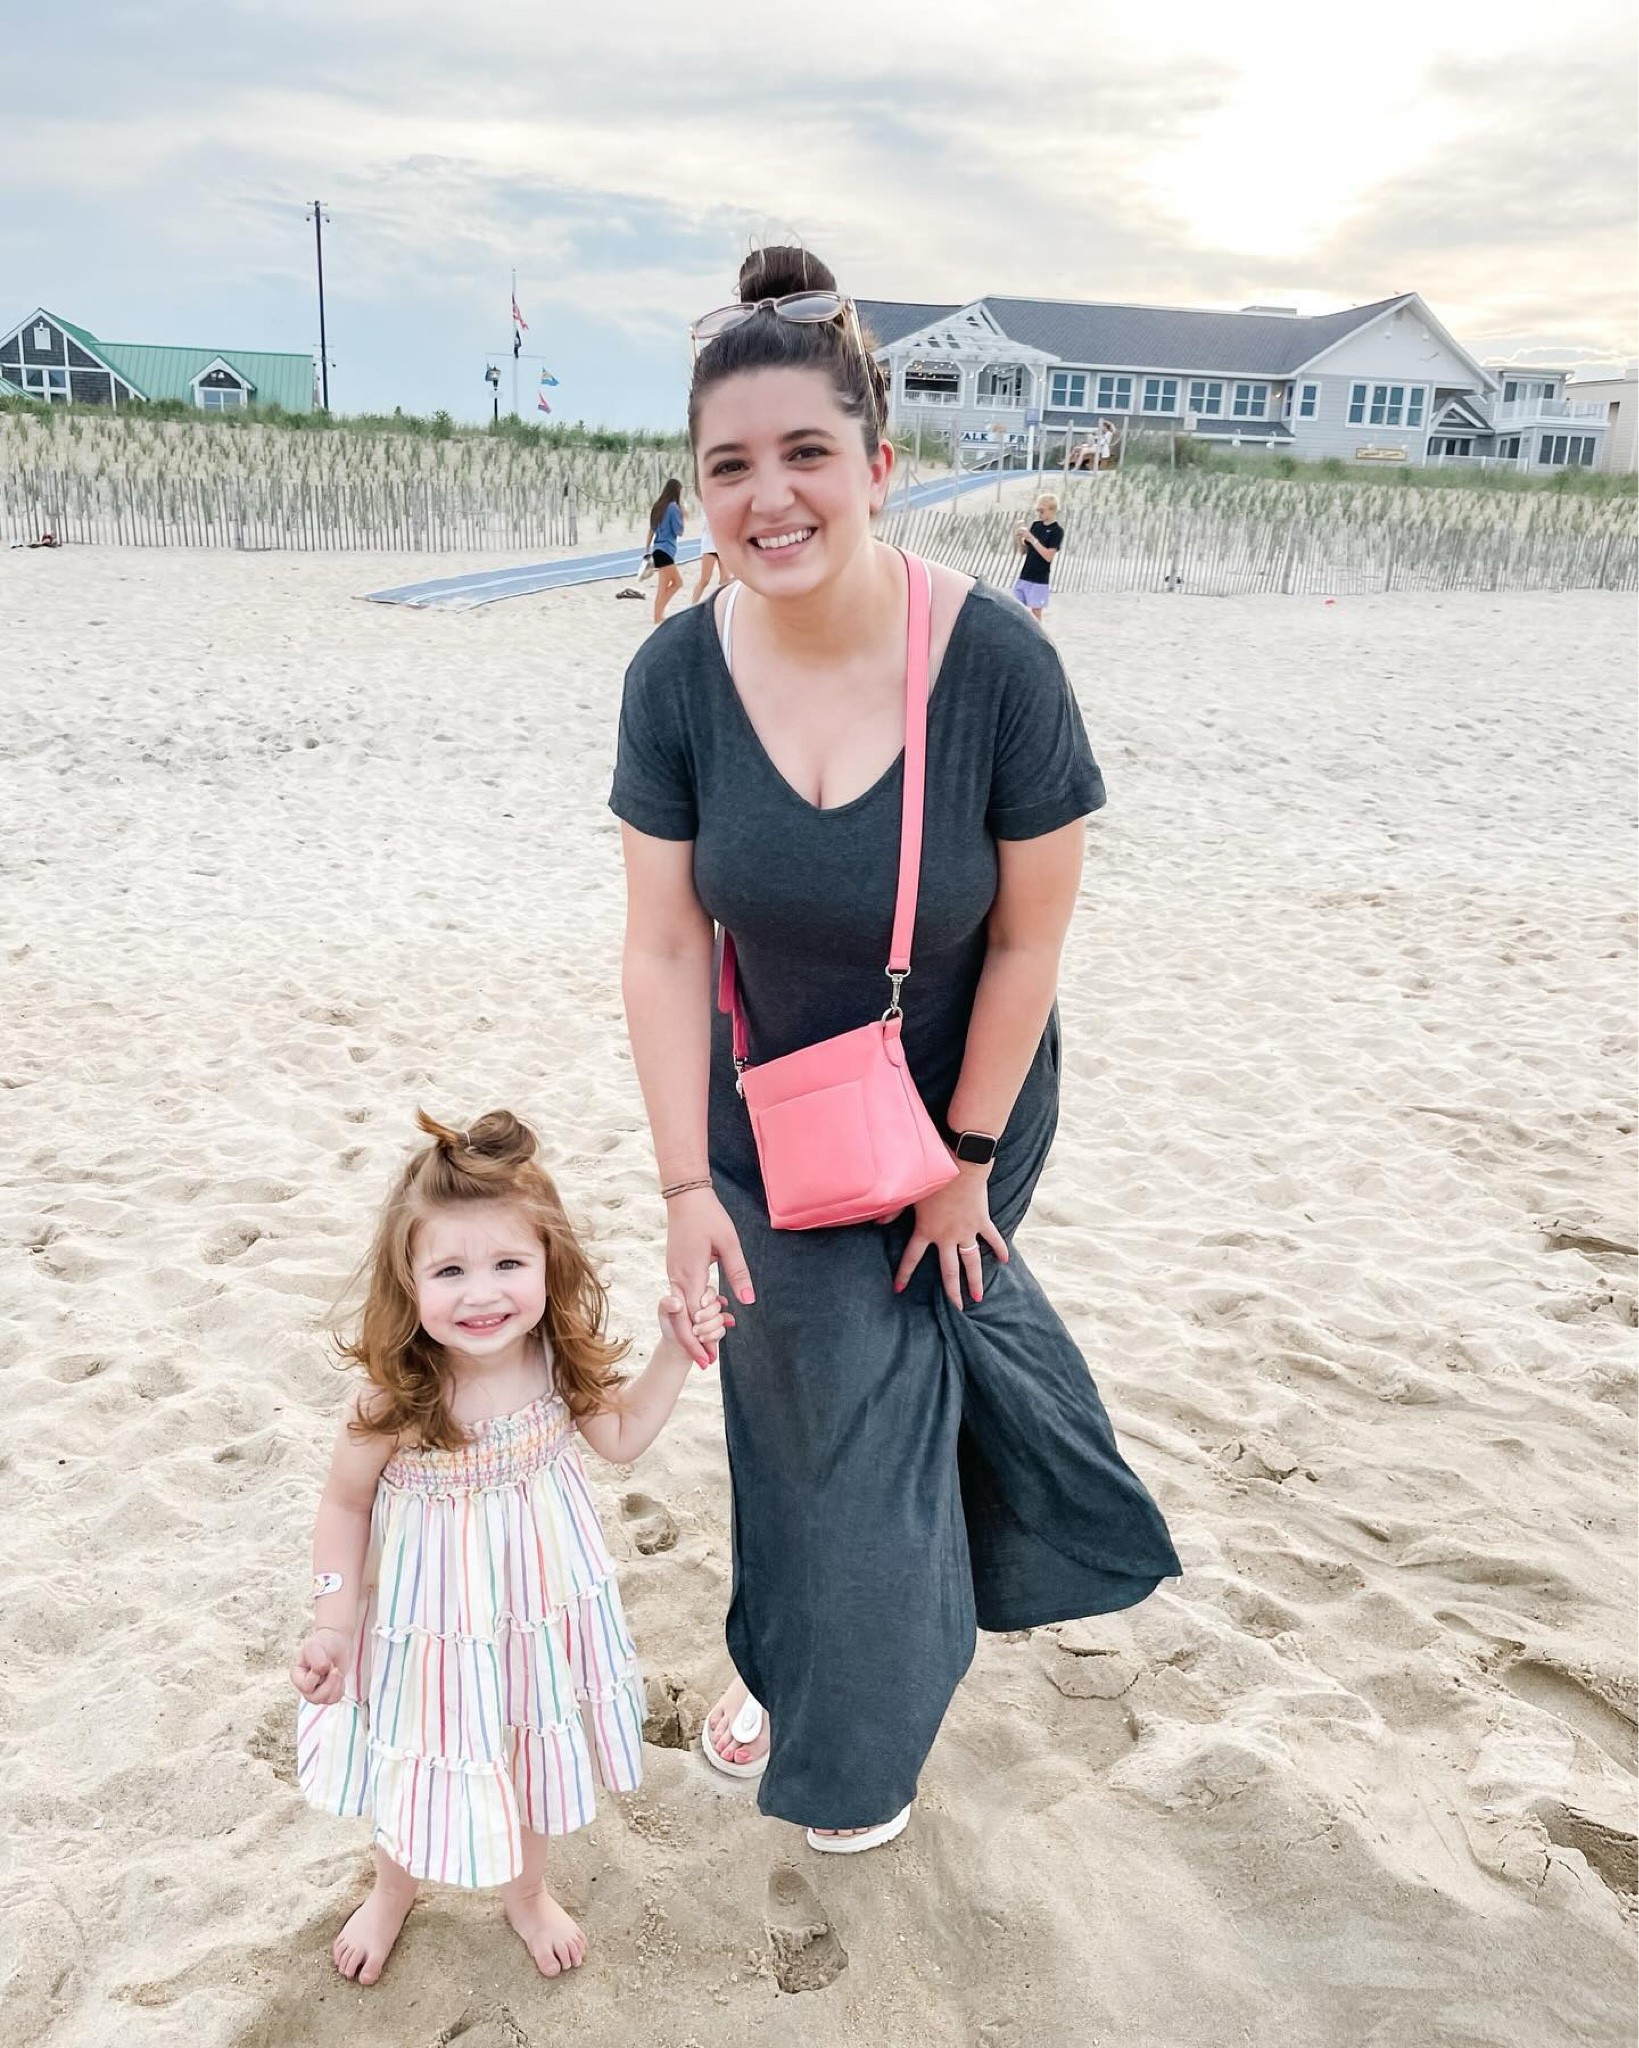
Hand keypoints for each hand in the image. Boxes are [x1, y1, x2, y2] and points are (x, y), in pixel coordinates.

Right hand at [290, 1626, 351, 1706]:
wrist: (337, 1642)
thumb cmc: (323, 1643)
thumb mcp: (315, 1646)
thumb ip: (316, 1659)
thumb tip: (321, 1671)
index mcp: (297, 1675)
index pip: (306, 1686)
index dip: (317, 1676)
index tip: (325, 1662)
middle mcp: (304, 1686)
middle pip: (314, 1698)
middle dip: (329, 1684)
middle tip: (335, 1669)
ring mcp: (315, 1691)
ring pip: (325, 1701)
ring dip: (336, 1686)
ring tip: (337, 1672)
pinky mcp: (327, 1692)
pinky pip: (335, 1699)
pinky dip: (341, 1688)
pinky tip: (339, 1677)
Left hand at [659, 1285, 732, 1369]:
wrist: (676, 1346)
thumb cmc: (670, 1326)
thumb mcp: (663, 1312)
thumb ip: (666, 1304)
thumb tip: (678, 1303)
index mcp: (695, 1296)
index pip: (709, 1291)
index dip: (709, 1297)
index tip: (702, 1304)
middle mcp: (706, 1305)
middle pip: (717, 1305)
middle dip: (707, 1315)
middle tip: (695, 1322)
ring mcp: (713, 1318)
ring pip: (721, 1318)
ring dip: (708, 1328)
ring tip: (696, 1334)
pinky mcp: (717, 1329)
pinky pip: (722, 1330)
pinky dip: (712, 1336)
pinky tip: (703, 1338)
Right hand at [666, 1187, 753, 1365]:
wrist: (685, 1197)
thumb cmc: (709, 1217)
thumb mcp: (730, 1243)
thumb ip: (738, 1273)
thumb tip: (748, 1301)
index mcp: (690, 1274)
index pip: (692, 1317)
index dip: (700, 1340)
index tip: (710, 1360)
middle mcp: (677, 1278)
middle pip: (681, 1320)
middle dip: (692, 1344)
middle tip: (706, 1364)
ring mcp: (673, 1273)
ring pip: (679, 1311)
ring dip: (691, 1330)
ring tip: (706, 1349)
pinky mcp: (674, 1269)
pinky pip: (680, 1298)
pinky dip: (688, 1314)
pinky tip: (701, 1321)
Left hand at [893, 1163, 1008, 1308]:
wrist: (961, 1164)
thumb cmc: (933, 1176)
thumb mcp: (910, 1194)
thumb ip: (893, 1210)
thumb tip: (877, 1223)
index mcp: (927, 1230)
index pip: (912, 1257)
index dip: (904, 1274)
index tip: (898, 1289)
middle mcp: (947, 1236)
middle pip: (949, 1270)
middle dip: (952, 1290)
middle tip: (957, 1308)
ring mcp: (966, 1230)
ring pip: (972, 1261)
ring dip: (975, 1280)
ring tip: (978, 1297)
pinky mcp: (981, 1220)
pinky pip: (992, 1238)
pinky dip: (999, 1248)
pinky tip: (1004, 1261)